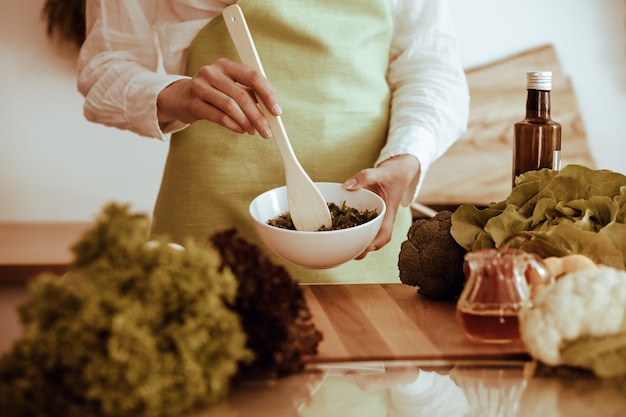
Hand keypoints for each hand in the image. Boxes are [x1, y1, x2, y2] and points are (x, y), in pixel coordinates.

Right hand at [157, 58, 281, 137]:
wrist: (180, 98)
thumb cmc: (213, 92)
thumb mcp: (231, 87)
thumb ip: (251, 92)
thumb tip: (273, 108)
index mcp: (226, 65)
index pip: (252, 76)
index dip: (268, 94)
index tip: (277, 111)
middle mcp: (212, 72)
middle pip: (242, 95)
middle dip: (258, 116)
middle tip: (267, 131)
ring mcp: (200, 86)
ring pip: (230, 106)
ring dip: (246, 122)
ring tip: (254, 131)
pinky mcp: (193, 103)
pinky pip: (218, 116)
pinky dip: (233, 125)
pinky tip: (241, 130)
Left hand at [343, 154, 420, 258]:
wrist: (399, 171)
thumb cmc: (393, 173)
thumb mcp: (380, 172)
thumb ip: (365, 177)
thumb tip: (346, 186)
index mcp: (388, 213)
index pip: (385, 234)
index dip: (375, 243)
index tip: (364, 248)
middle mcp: (382, 219)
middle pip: (374, 241)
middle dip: (362, 249)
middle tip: (346, 252)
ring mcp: (375, 218)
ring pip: (367, 235)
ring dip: (356, 242)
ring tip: (339, 245)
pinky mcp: (368, 214)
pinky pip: (360, 225)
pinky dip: (351, 229)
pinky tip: (337, 229)